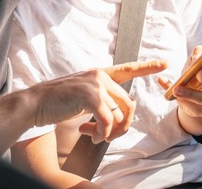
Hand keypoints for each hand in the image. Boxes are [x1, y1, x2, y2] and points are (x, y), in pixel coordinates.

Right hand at [33, 60, 166, 143]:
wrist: (36, 103)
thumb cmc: (59, 102)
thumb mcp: (84, 96)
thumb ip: (103, 98)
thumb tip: (122, 112)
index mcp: (100, 73)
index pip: (128, 68)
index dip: (147, 67)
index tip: (165, 64)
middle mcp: (100, 76)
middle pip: (129, 103)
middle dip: (123, 125)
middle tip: (108, 137)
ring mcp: (95, 84)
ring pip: (120, 114)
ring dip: (110, 132)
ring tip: (95, 136)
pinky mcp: (89, 96)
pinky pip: (107, 121)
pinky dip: (102, 134)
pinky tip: (92, 137)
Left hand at [158, 46, 201, 132]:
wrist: (193, 97)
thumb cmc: (197, 73)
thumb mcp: (197, 61)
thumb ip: (198, 54)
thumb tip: (198, 55)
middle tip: (200, 74)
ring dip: (190, 93)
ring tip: (177, 89)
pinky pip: (192, 106)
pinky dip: (181, 99)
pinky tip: (172, 93)